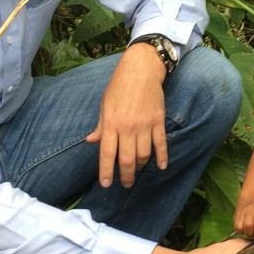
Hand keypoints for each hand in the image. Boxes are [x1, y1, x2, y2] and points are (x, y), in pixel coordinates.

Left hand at [87, 44, 166, 187]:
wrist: (140, 70)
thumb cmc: (119, 87)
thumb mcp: (104, 105)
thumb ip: (100, 126)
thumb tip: (91, 141)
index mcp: (111, 123)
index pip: (107, 154)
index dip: (106, 172)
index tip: (106, 184)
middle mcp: (127, 127)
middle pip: (127, 159)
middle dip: (126, 176)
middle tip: (125, 184)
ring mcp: (144, 125)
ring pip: (144, 155)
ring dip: (141, 167)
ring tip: (138, 171)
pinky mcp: (158, 121)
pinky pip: (161, 144)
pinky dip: (162, 157)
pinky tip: (161, 166)